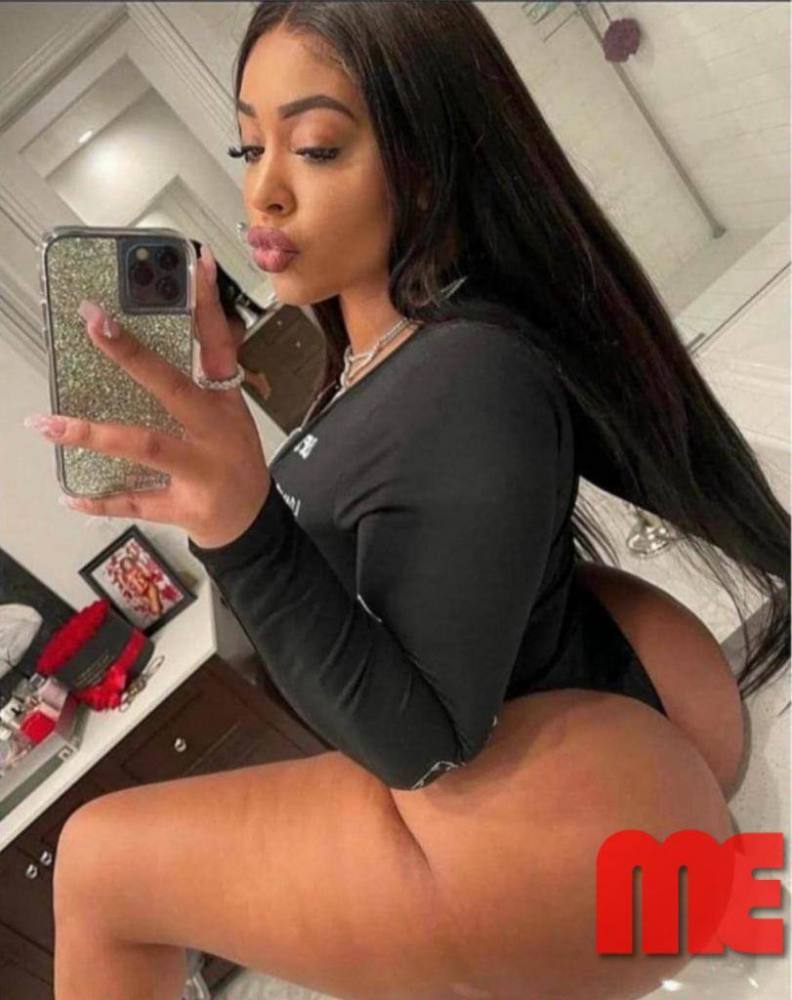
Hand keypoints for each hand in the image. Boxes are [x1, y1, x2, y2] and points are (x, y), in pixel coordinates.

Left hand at [24, 247, 271, 549]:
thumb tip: (153, 335)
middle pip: (172, 387)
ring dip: (94, 434)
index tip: (195, 261)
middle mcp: (214, 432)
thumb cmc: (232, 460)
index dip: (206, 304)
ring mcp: (200, 471)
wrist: (251, 522)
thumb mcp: (228, 414)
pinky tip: (69, 495)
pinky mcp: (184, 507)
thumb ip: (198, 377)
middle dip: (133, 354)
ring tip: (48, 424)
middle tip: (94, 322)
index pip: (217, 344)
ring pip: (145, 446)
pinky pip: (136, 501)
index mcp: (223, 402)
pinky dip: (101, 502)